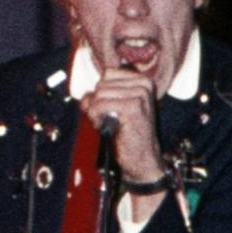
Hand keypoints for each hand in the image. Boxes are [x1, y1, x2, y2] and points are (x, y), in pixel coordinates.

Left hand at [78, 65, 166, 185]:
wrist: (141, 159)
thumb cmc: (129, 134)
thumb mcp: (114, 108)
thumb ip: (100, 95)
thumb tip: (86, 96)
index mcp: (143, 82)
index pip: (108, 74)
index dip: (101, 92)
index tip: (110, 109)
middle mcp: (145, 85)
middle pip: (102, 83)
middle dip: (98, 103)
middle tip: (108, 119)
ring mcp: (141, 95)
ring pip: (99, 93)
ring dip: (97, 111)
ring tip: (108, 123)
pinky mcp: (135, 106)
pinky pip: (100, 104)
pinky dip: (97, 117)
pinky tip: (107, 126)